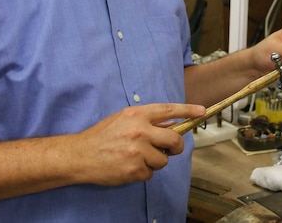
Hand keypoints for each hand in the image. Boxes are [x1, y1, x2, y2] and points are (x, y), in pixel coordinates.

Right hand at [69, 103, 204, 185]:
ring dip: (155, 161)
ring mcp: (138, 151)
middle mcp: (139, 131)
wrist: (80, 156)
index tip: (201, 111)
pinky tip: (129, 166)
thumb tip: (172, 124)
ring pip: (164, 159)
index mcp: (136, 114)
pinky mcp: (135, 169)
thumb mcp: (123, 119)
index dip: (188, 110)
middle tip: (170, 148)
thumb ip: (147, 120)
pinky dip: (143, 172)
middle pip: (174, 139)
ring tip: (136, 157)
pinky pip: (151, 173)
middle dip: (176, 146)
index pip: (168, 110)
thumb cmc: (101, 136)